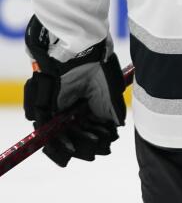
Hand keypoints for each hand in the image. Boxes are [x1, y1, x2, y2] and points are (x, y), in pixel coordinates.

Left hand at [24, 16, 125, 166]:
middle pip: (76, 133)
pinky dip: (56, 141)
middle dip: (87, 144)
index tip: (106, 145)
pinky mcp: (44, 107)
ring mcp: (57, 107)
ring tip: (86, 152)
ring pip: (62, 134)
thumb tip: (117, 127)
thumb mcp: (110, 90)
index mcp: (87, 102)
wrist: (79, 51)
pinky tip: (70, 149)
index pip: (91, 126)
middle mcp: (71, 106)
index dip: (98, 138)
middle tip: (97, 152)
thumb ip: (112, 109)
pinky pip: (46, 129)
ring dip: (73, 145)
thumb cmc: (96, 65)